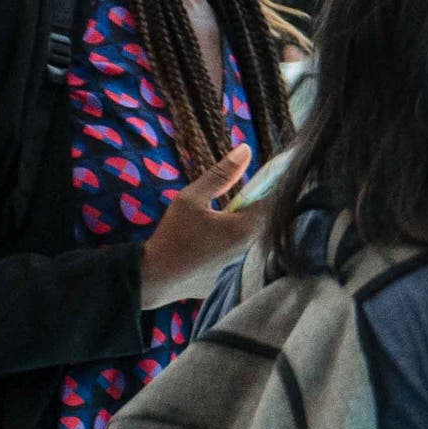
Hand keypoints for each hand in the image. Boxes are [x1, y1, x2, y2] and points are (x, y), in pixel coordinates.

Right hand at [139, 146, 257, 307]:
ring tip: (228, 217)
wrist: (154, 280)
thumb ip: (221, 175)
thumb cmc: (172, 236)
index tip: (270, 170)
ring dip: (248, 224)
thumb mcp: (191, 199)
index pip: (273, 199)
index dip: (272, 183)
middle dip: (259, 203)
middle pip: (267, 220)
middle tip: (245, 192)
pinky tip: (218, 242)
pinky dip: (237, 244)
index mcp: (246, 229)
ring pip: (255, 238)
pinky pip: (243, 256)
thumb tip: (245, 148)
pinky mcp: (233, 279)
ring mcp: (244, 267)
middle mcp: (252, 249)